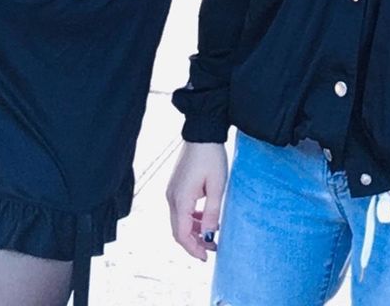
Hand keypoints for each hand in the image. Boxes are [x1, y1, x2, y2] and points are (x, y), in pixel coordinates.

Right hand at [166, 140, 227, 260]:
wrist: (202, 132)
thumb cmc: (211, 156)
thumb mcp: (217, 185)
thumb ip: (212, 212)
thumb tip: (209, 235)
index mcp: (180, 199)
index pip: (182, 234)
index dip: (193, 249)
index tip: (206, 257)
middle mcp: (171, 197)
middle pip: (178, 230)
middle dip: (193, 243)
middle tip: (211, 249)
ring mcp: (172, 191)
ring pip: (179, 221)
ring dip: (193, 231)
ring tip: (211, 235)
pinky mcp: (176, 186)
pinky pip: (180, 209)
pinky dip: (190, 218)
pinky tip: (204, 218)